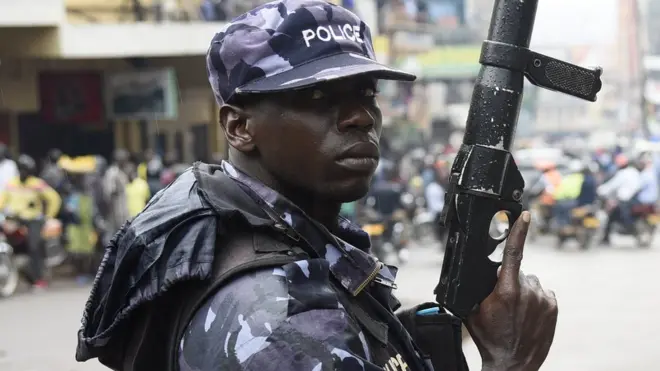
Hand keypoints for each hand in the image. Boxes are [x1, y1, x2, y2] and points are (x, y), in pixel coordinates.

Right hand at [466, 211, 557, 370]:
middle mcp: (527, 292)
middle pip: (517, 272)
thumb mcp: (472, 311)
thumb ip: (477, 288)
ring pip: (530, 282)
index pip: (513, 253)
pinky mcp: (552, 306)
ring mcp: (543, 299)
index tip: (526, 215)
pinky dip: (534, 298)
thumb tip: (479, 272)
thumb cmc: (488, 338)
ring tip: (515, 312)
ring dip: (522, 290)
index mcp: (505, 291)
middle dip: (508, 280)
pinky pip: (542, 293)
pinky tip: (527, 313)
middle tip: (501, 302)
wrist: (513, 364)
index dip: (519, 231)